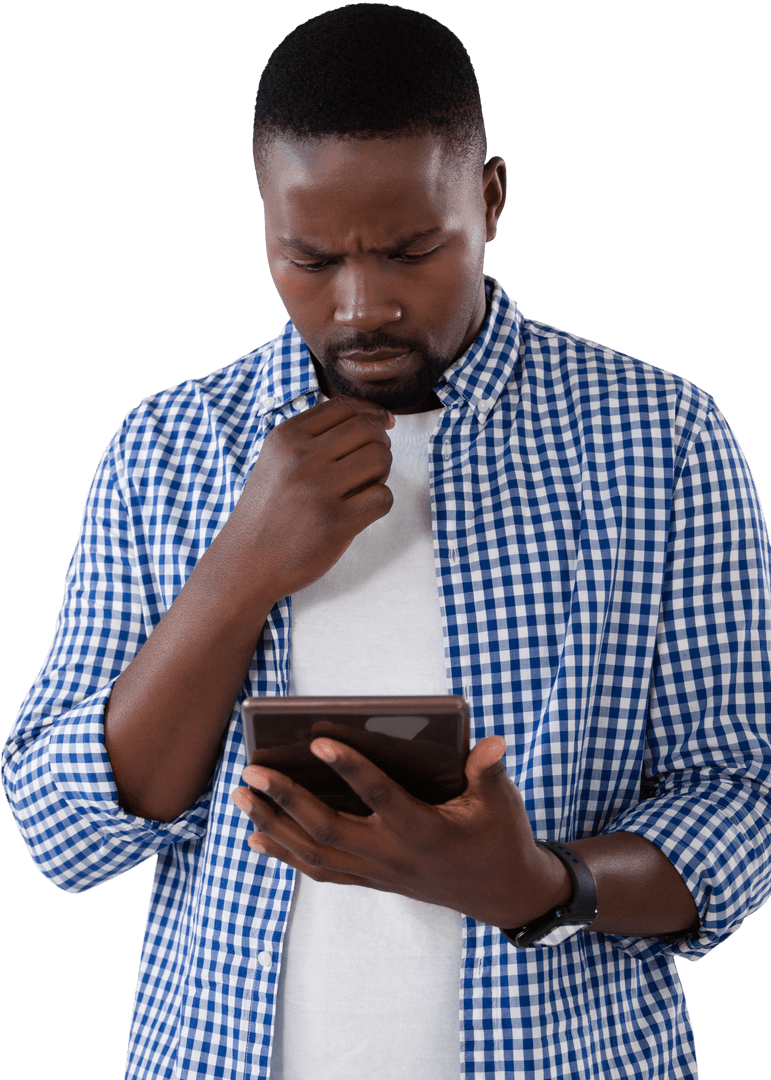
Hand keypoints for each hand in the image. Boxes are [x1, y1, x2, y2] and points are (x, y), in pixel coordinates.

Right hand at [224, 394, 394, 601]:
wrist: (244, 564)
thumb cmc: (267, 512)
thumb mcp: (275, 461)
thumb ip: (314, 438)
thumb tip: (373, 417)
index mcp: (286, 438)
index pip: (345, 406)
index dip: (372, 413)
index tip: (383, 424)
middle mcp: (301, 459)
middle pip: (369, 430)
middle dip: (380, 444)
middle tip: (370, 465)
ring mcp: (318, 491)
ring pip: (380, 459)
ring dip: (382, 473)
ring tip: (363, 487)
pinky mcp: (334, 523)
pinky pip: (382, 497)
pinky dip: (380, 503)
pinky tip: (361, 511)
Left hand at [231, 735, 570, 928]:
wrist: (501, 893)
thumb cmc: (499, 836)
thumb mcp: (500, 802)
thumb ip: (488, 771)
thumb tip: (492, 742)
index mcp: (425, 832)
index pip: (380, 797)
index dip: (350, 769)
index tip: (316, 741)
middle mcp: (394, 857)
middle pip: (329, 830)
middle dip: (286, 800)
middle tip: (251, 771)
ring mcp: (378, 873)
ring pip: (314, 854)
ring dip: (273, 826)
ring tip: (240, 796)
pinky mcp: (371, 879)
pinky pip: (319, 870)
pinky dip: (285, 854)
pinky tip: (256, 835)